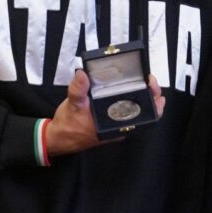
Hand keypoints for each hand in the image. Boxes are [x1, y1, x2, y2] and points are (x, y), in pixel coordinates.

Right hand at [45, 71, 165, 156]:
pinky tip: (129, 88)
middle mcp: (118, 126)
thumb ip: (78, 90)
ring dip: (140, 96)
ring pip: (135, 109)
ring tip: (145, 81)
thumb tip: (83, 74)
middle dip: (149, 94)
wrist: (58, 138)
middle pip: (143, 111)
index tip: (152, 85)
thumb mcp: (73, 105)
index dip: (153, 102)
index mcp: (115, 126)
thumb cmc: (68, 125)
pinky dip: (129, 98)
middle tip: (149, 79)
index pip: (144, 115)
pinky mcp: (109, 119)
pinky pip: (125, 109)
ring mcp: (114, 123)